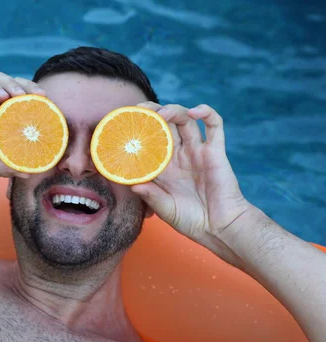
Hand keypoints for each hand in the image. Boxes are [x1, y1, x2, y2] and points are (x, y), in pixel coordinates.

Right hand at [0, 73, 45, 181]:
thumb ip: (6, 167)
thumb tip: (30, 173)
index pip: (21, 104)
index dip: (36, 102)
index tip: (50, 108)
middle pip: (13, 87)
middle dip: (29, 87)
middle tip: (42, 97)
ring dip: (13, 84)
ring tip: (21, 95)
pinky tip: (2, 95)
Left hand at [131, 103, 252, 261]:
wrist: (220, 228)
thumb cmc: (191, 221)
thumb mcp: (165, 209)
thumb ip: (151, 196)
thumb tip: (132, 185)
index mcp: (162, 166)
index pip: (146, 141)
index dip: (136, 130)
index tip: (123, 123)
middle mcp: (178, 155)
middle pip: (164, 124)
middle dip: (151, 113)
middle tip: (139, 110)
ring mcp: (196, 151)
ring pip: (184, 120)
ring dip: (173, 110)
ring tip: (162, 114)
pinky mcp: (215, 151)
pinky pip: (214, 125)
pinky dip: (206, 113)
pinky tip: (195, 112)